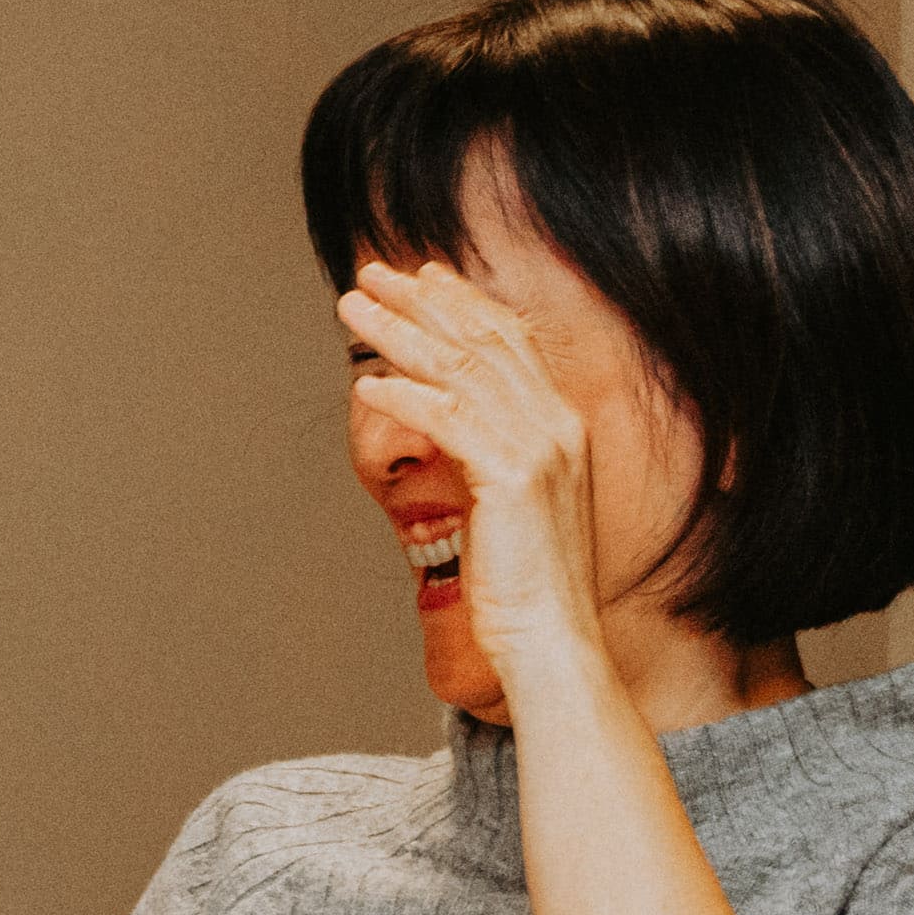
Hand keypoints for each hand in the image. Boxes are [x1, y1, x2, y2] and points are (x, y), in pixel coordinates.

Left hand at [341, 252, 619, 665]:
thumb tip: (455, 429)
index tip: (421, 276)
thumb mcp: (513, 503)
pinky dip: (404, 398)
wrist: (553, 639)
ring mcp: (540, 448)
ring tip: (351, 312)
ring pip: (460, 369)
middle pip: (481, 341)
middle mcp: (557, 425)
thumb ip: (492, 455)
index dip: (463, 303)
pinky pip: (448, 420)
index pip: (511, 341)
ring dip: (399, 334)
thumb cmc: (525, 583)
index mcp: (562, 425)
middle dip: (421, 302)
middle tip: (369, 275)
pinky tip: (366, 388)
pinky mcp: (512, 478)